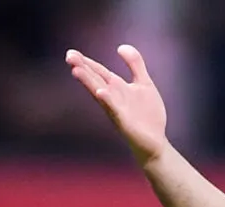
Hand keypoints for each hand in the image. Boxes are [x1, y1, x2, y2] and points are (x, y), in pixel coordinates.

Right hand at [66, 45, 167, 164]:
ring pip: (100, 93)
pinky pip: (114, 110)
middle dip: (83, 69)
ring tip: (76, 70)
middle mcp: (113, 98)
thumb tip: (120, 46)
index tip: (71, 52)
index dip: (87, 62)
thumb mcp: (144, 83)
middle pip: (95, 80)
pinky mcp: (124, 123)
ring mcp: (117, 110)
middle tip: (69, 57)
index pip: (99, 72)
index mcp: (117, 88)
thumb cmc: (148, 115)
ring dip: (89, 82)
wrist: (156, 142)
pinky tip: (101, 92)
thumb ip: (135, 64)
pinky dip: (108, 101)